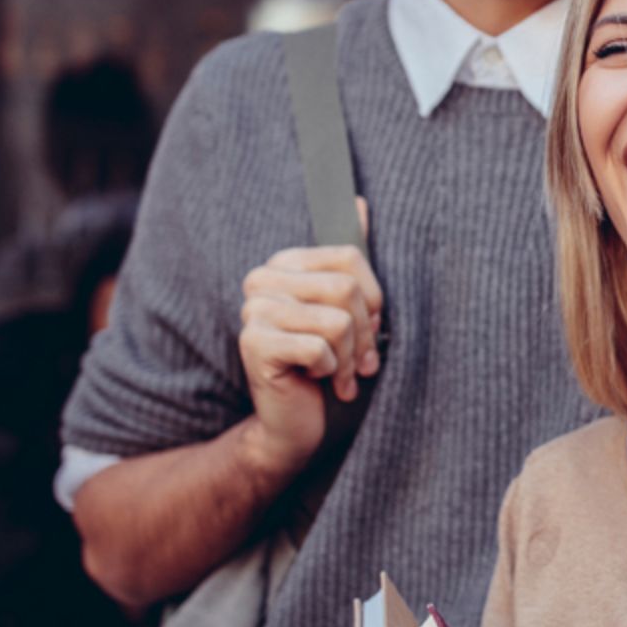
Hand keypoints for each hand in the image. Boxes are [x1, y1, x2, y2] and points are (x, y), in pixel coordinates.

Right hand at [239, 199, 381, 466]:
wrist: (293, 424)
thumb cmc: (326, 365)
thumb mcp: (346, 310)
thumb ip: (350, 261)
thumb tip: (362, 202)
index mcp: (284, 264)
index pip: (350, 257)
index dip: (372, 300)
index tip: (369, 328)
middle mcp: (261, 280)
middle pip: (345, 288)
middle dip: (364, 334)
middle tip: (360, 363)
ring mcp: (253, 311)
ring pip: (337, 321)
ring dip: (349, 359)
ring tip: (340, 376)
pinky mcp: (254, 344)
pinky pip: (319, 347)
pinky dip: (330, 372)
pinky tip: (316, 381)